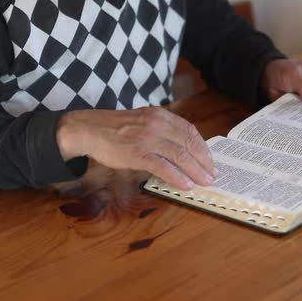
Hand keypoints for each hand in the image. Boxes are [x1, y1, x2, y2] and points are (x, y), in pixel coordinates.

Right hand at [56, 108, 216, 190]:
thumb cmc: (117, 128)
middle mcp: (157, 124)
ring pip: (180, 155)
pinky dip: (177, 177)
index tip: (210, 159)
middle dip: (204, 161)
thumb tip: (182, 149)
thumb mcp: (144, 121)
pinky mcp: (137, 153)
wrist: (89, 129)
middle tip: (212, 174)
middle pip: (189, 144)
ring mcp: (148, 138)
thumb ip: (163, 130)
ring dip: (196, 171)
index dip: (203, 147)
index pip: (190, 131)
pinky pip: (163, 167)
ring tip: (204, 182)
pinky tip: (186, 185)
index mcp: (161, 115)